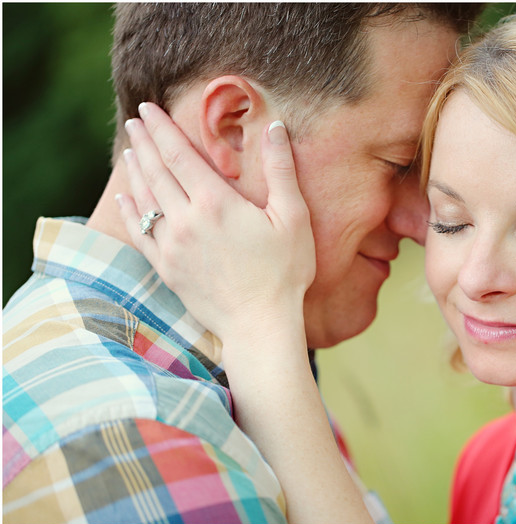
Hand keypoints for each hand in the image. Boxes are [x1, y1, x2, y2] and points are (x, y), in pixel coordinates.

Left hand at [117, 103, 314, 342]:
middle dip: (144, 142)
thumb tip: (276, 127)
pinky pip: (140, 234)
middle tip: (135, 122)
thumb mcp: (293, 217)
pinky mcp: (166, 269)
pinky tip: (125, 199)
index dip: (161, 128)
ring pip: (145, 199)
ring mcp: (171, 246)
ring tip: (131, 152)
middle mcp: (186, 219)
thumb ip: (281, 170)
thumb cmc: (284, 272)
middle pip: (156, 171)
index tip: (147, 110)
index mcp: (215, 202)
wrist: (260, 324)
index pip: (179, 153)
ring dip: (136, 172)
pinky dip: (130, 212)